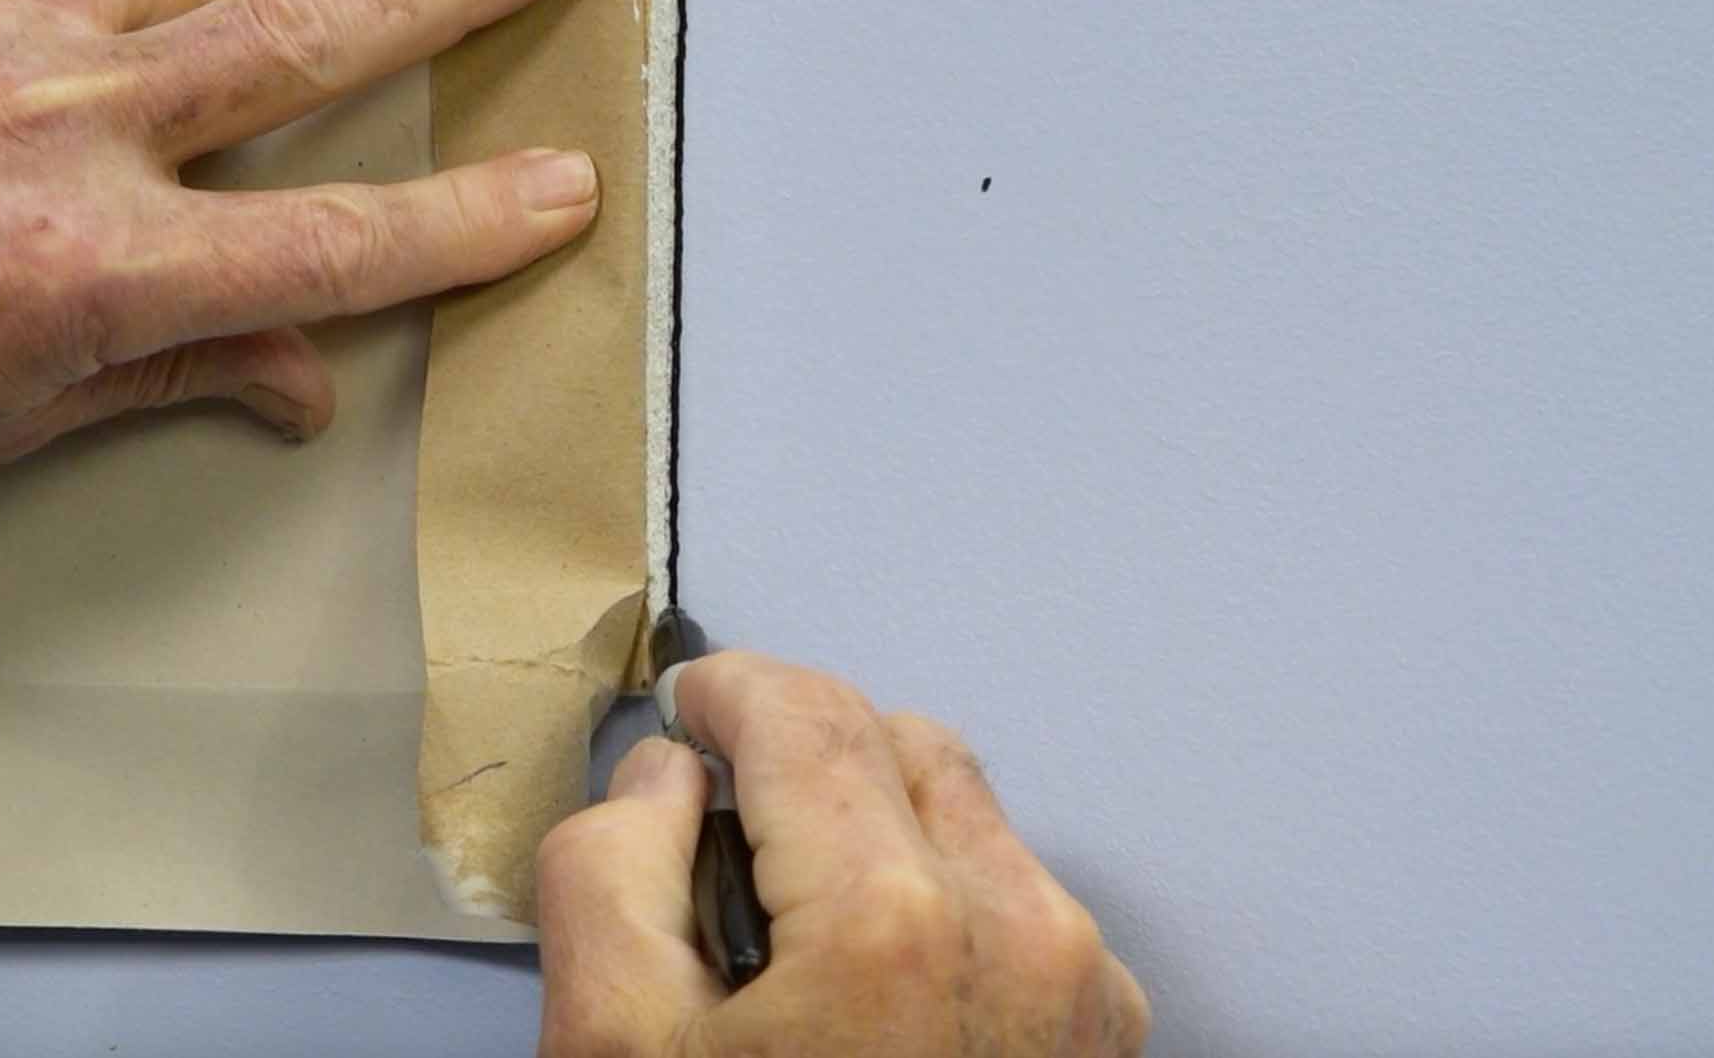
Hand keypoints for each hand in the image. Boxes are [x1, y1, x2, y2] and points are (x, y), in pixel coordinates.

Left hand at [0, 0, 597, 501]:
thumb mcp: (3, 426)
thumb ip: (170, 376)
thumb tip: (302, 379)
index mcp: (96, 269)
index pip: (338, 239)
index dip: (469, 219)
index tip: (561, 182)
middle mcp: (59, 130)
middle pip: (305, 34)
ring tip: (167, 47)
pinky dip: (37, 26)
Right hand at [535, 653, 1148, 1057]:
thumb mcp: (611, 1049)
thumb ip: (612, 868)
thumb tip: (669, 780)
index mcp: (892, 919)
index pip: (807, 714)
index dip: (730, 691)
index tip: (688, 706)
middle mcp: (1018, 933)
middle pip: (901, 740)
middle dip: (804, 751)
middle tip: (721, 823)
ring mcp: (1079, 991)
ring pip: (969, 814)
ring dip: (876, 821)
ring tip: (791, 929)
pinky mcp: (1103, 1040)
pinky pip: (1017, 901)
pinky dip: (939, 897)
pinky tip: (866, 990)